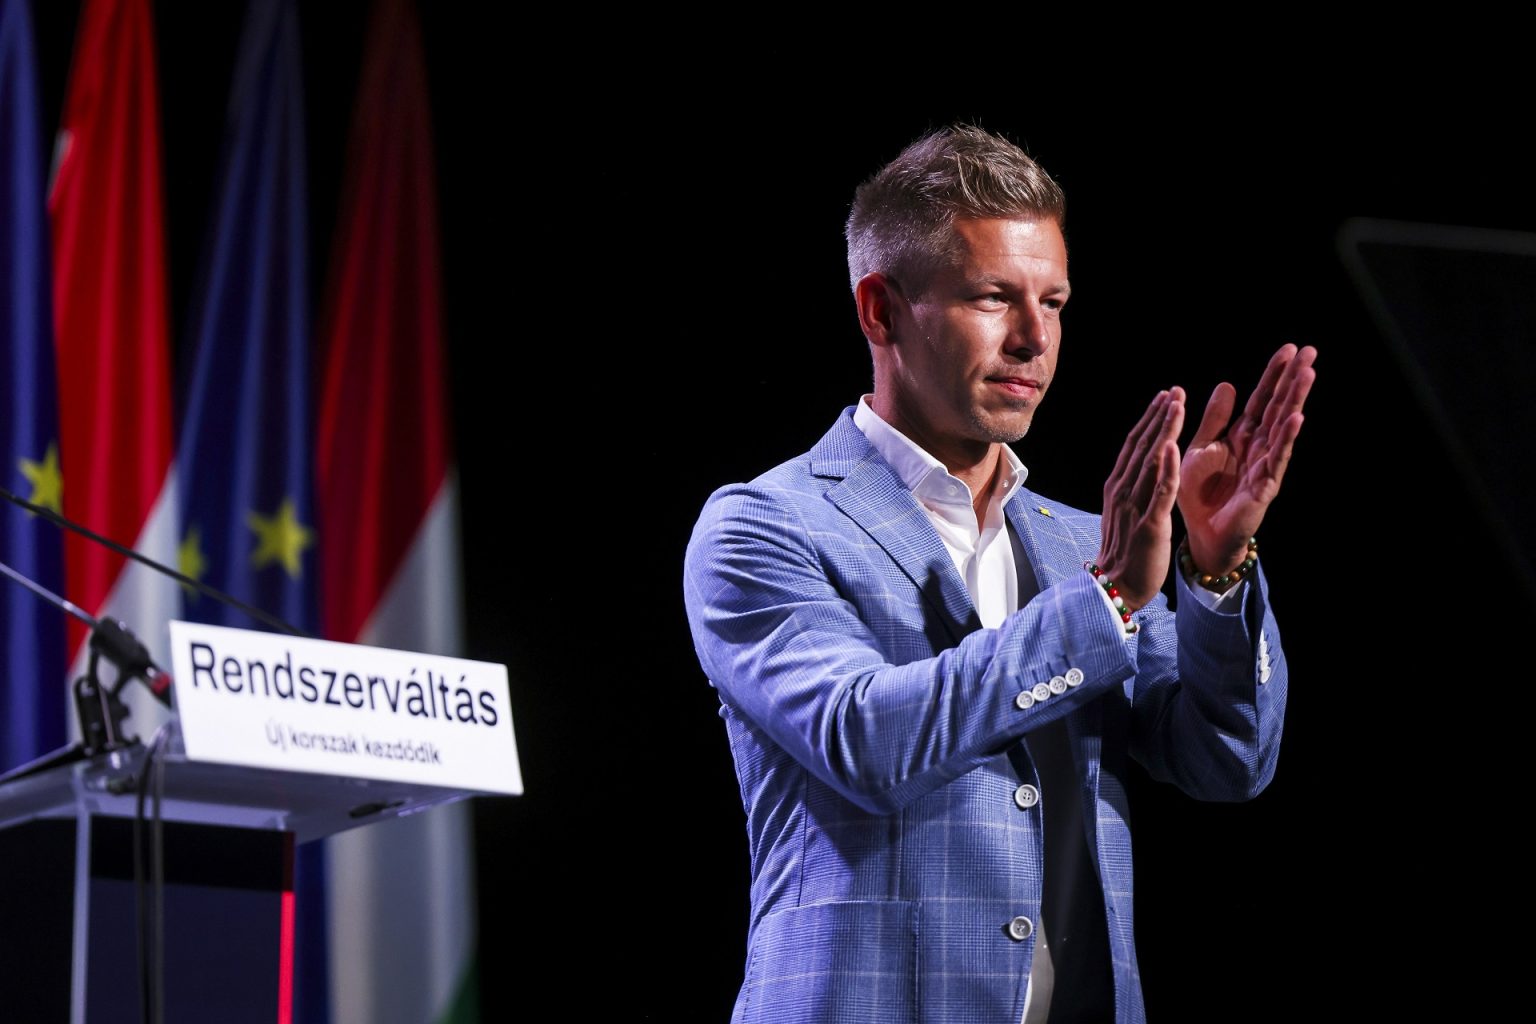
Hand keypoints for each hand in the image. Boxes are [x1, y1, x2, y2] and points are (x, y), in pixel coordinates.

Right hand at [1097, 388, 1184, 610]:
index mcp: (1118, 487)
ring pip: (1152, 461)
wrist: (1115, 587)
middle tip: (1174, 390)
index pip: (1135, 445)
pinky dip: (1167, 468)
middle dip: (1159, 415)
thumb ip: (1132, 488)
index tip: (1165, 397)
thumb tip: (1142, 467)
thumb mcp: (1124, 512)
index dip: (1150, 419)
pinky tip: (1174, 446)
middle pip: (1143, 445)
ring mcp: (1135, 506)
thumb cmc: (1124, 553)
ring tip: (1178, 405)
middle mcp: (1123, 490)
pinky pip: (1159, 492)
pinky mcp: (1149, 524)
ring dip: (1165, 430)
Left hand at [1179, 344, 1316, 573]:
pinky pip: (1276, 458)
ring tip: (1308, 374)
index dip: (1274, 375)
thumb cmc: (1200, 493)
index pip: (1262, 399)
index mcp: (1241, 435)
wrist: (1200, 533)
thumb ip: (1214, 419)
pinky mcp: (1265, 485)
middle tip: (1310, 351)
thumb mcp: (1201, 448)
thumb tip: (1228, 384)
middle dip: (1293, 379)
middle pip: (1279, 406)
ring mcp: (1265, 464)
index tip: (1289, 349)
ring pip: (1283, 427)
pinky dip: (1286, 438)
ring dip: (1296, 400)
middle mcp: (1258, 446)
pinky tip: (1296, 418)